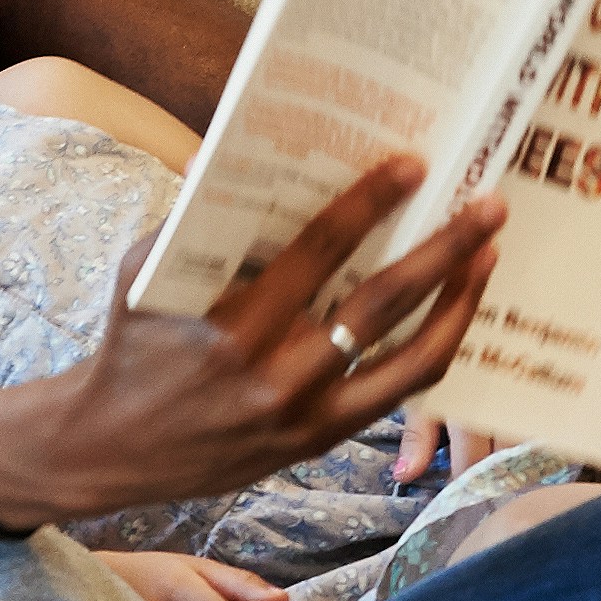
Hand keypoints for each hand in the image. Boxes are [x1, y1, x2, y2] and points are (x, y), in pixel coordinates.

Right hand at [0, 159, 504, 527]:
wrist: (112, 448)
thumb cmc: (130, 345)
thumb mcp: (145, 272)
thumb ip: (198, 218)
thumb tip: (244, 152)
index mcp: (231, 327)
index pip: (317, 252)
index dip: (370, 203)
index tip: (412, 165)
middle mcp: (277, 377)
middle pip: (384, 306)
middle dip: (445, 249)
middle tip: (489, 205)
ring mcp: (307, 418)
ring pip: (413, 363)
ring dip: (460, 306)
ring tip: (487, 256)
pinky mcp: (320, 443)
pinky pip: (397, 394)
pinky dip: (430, 349)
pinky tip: (451, 310)